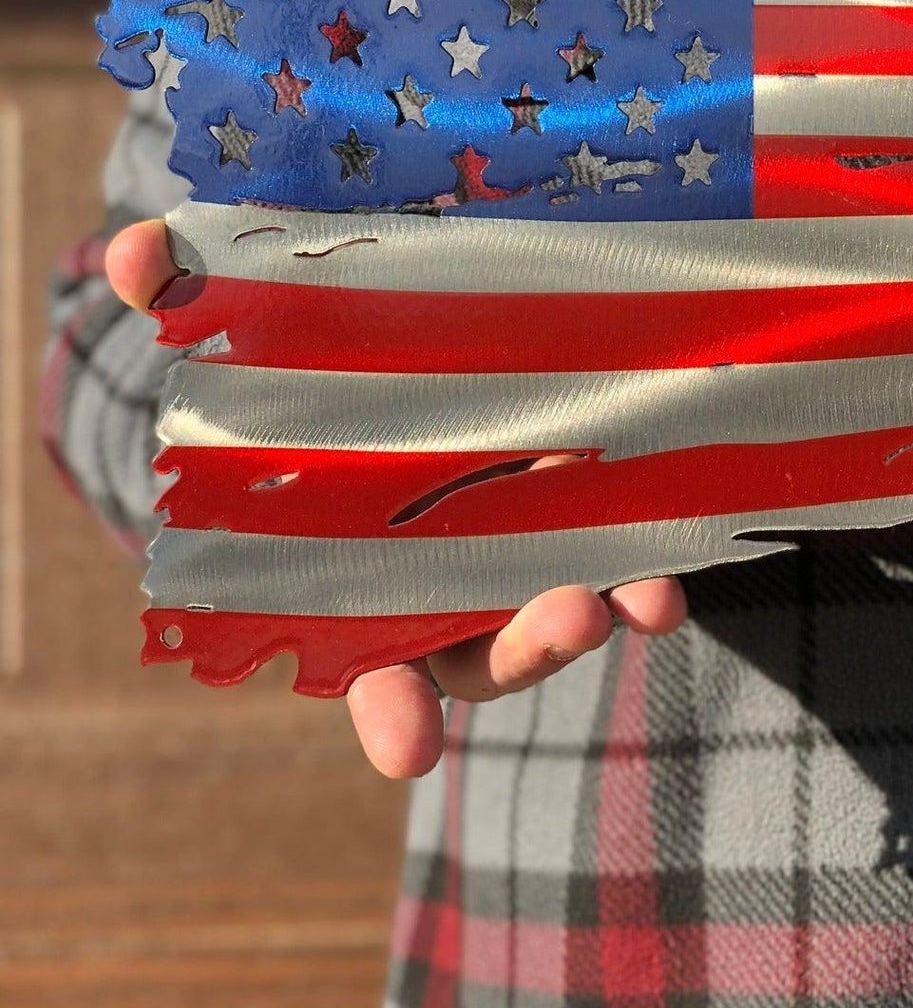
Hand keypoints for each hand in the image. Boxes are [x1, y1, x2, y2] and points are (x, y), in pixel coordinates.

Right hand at [104, 220, 687, 777]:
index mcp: (355, 584)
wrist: (391, 339)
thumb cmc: (294, 368)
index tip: (409, 753)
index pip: (368, 672)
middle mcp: (446, 587)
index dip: (387, 715)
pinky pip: (625, 540)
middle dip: (530, 648)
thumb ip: (183, 297)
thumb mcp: (238, 324)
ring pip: (566, 604)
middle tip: (573, 616)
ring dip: (613, 603)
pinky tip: (690, 532)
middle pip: (489, 651)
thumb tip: (127, 254)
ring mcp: (520, 550)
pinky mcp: (584, 503)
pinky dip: (657, 543)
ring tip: (651, 598)